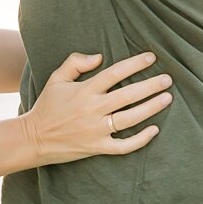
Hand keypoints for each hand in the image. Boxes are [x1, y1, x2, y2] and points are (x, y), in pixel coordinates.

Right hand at [21, 50, 171, 164]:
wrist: (34, 138)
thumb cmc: (47, 106)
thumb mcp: (56, 78)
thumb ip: (75, 62)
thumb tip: (99, 56)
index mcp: (84, 90)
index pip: (114, 73)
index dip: (134, 64)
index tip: (151, 57)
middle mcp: (93, 109)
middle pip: (128, 95)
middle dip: (150, 86)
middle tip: (168, 79)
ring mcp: (96, 130)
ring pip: (130, 119)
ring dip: (151, 108)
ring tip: (167, 99)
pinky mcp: (98, 148)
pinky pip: (124, 146)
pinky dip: (140, 140)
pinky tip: (154, 130)